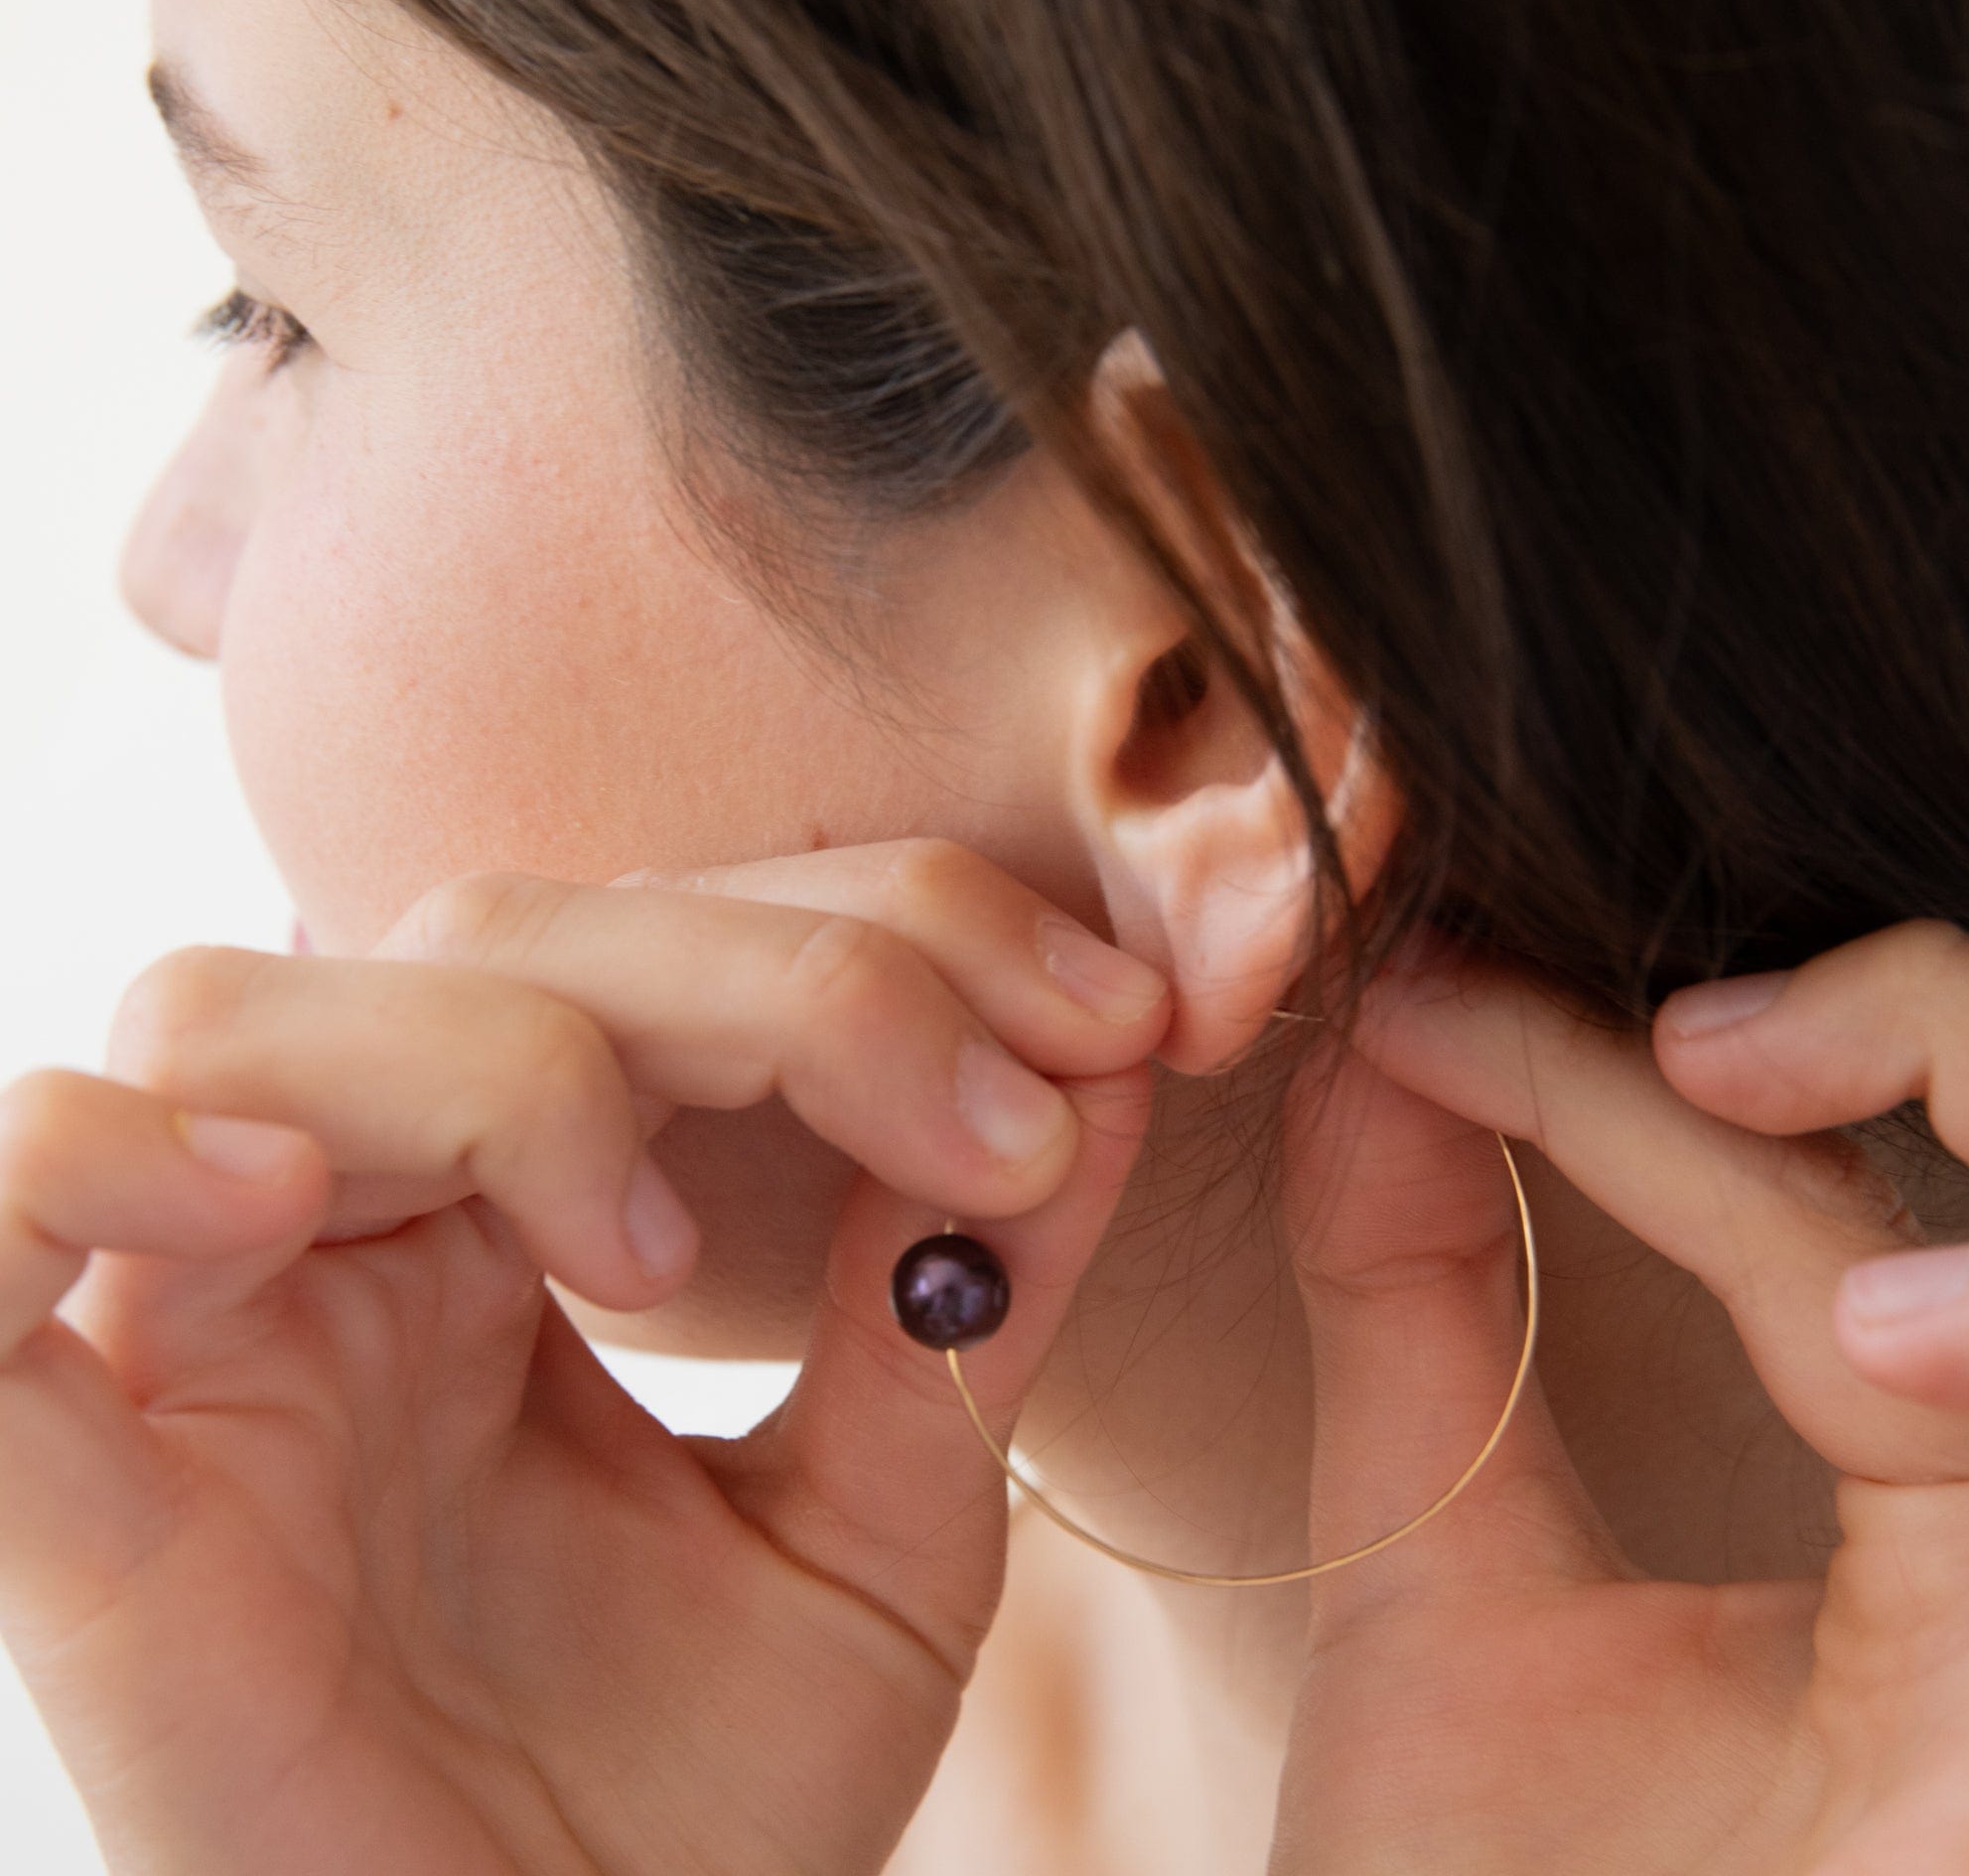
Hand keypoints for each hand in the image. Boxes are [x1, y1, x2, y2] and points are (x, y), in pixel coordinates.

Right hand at [0, 842, 1167, 1874]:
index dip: (891, 935)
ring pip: (251, 1017)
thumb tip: (1109, 1070)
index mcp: (526, 1212)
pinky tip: (295, 1200)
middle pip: (489, 934)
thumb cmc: (705, 1802)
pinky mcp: (75, 1483)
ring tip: (648, 1254)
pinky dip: (105, 1152)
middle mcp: (356, 1225)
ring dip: (501, 1063)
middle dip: (774, 979)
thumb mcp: (884, 1520)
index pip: (669, 937)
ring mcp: (200, 1332)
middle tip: (995, 1120)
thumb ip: (960, 1293)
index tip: (1111, 1026)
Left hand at [1265, 919, 1968, 1875]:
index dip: (1632, 1072)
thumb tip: (1379, 1041)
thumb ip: (1423, 1314)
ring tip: (1699, 1068)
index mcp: (1944, 1542)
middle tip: (1628, 1003)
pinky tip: (1873, 1339)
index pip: (1844, 1211)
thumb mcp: (1449, 1588)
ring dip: (1955, 1113)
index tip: (1416, 991)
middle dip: (1886, 1026)